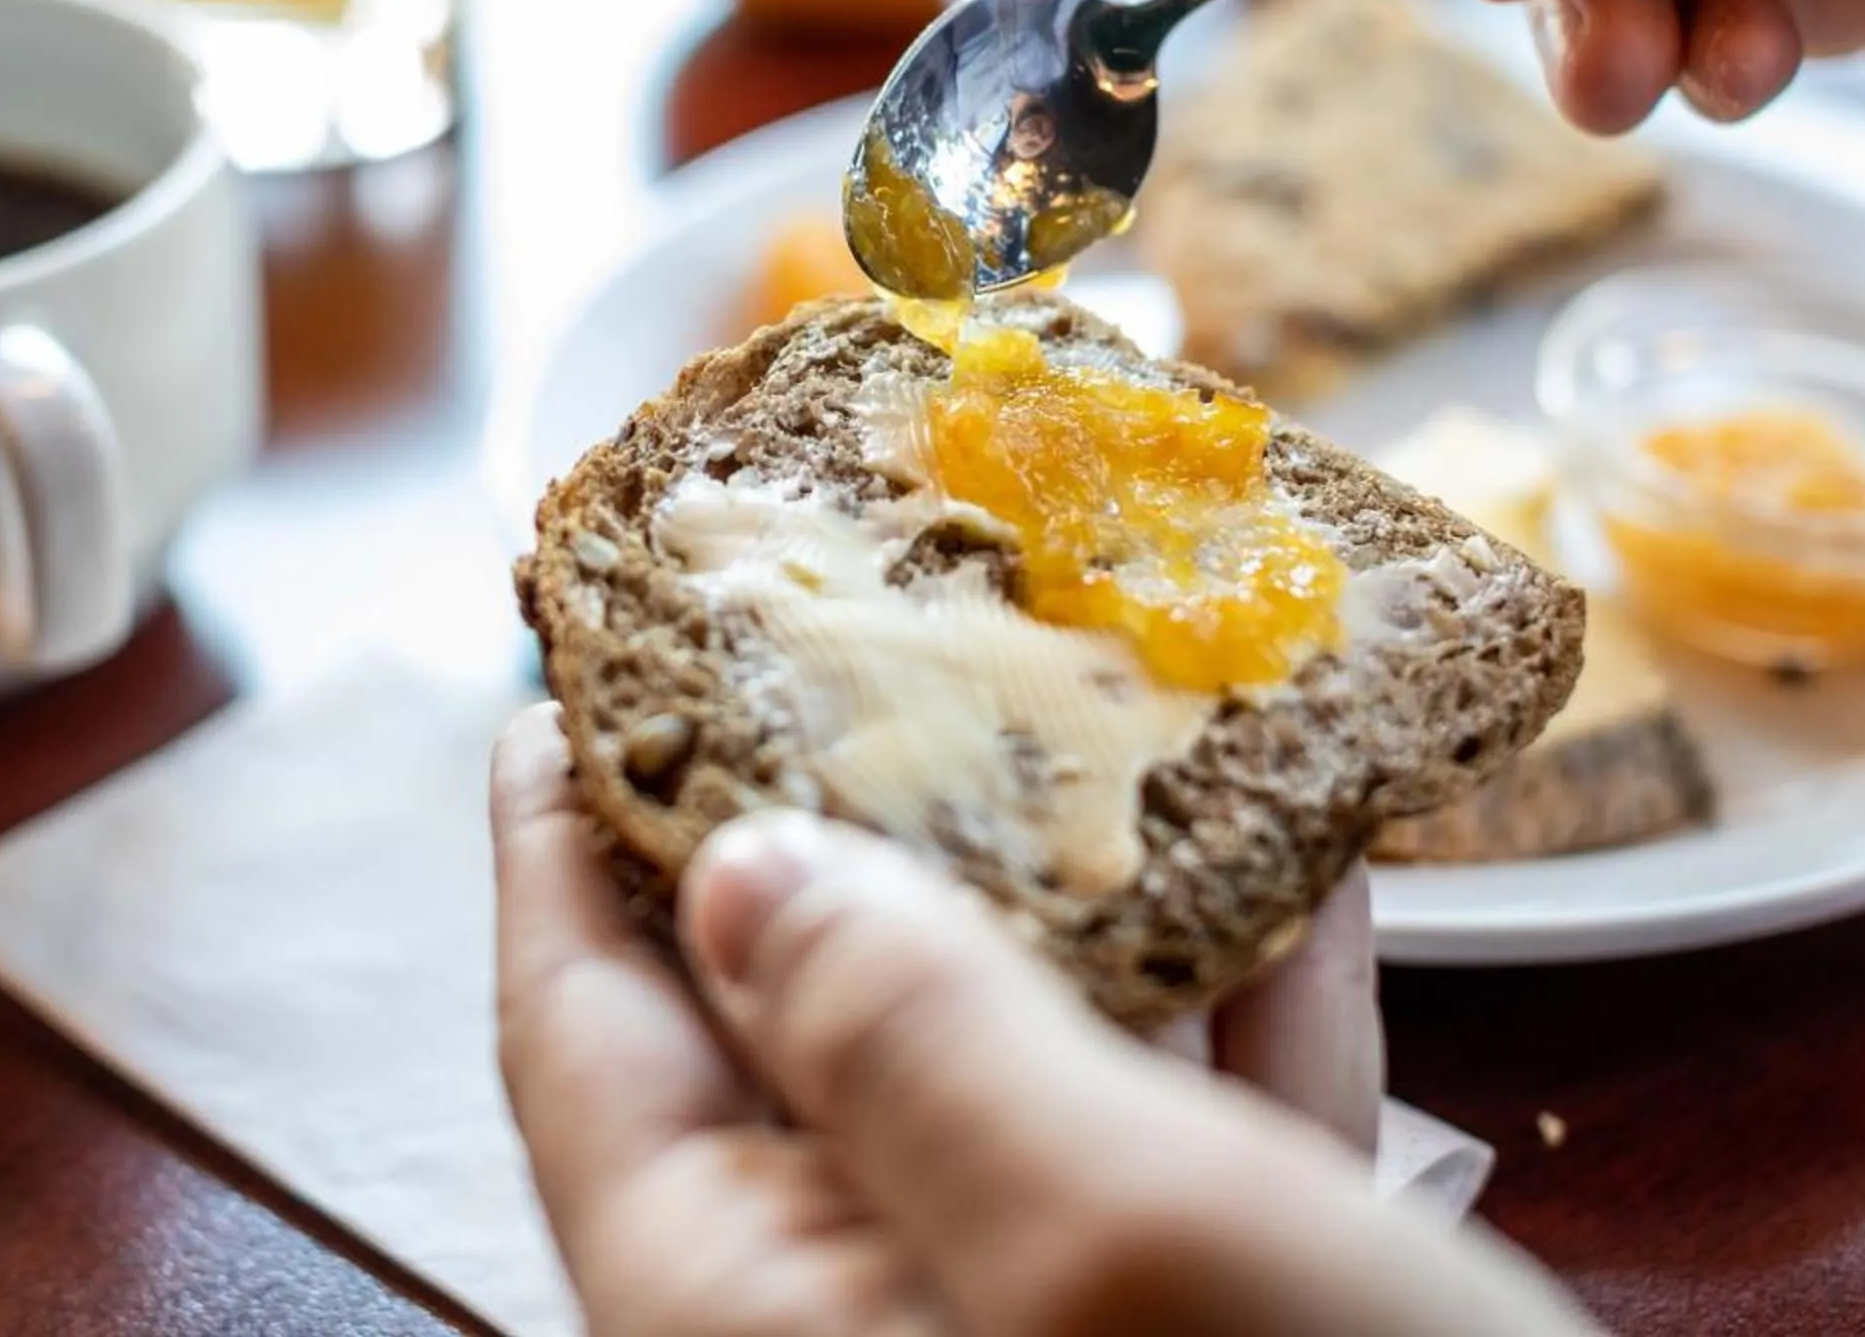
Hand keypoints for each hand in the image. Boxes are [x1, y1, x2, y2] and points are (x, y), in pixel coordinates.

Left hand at [489, 706, 1587, 1334]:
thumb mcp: (1108, 1251)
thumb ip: (906, 1047)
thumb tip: (733, 874)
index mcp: (754, 1323)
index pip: (585, 1044)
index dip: (557, 841)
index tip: (561, 653)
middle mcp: (867, 1335)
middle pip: (795, 1034)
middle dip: (833, 813)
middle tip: (861, 600)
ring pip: (1014, 1068)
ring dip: (1068, 873)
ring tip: (1087, 669)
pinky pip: (1186, 1149)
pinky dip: (1239, 1003)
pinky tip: (1307, 848)